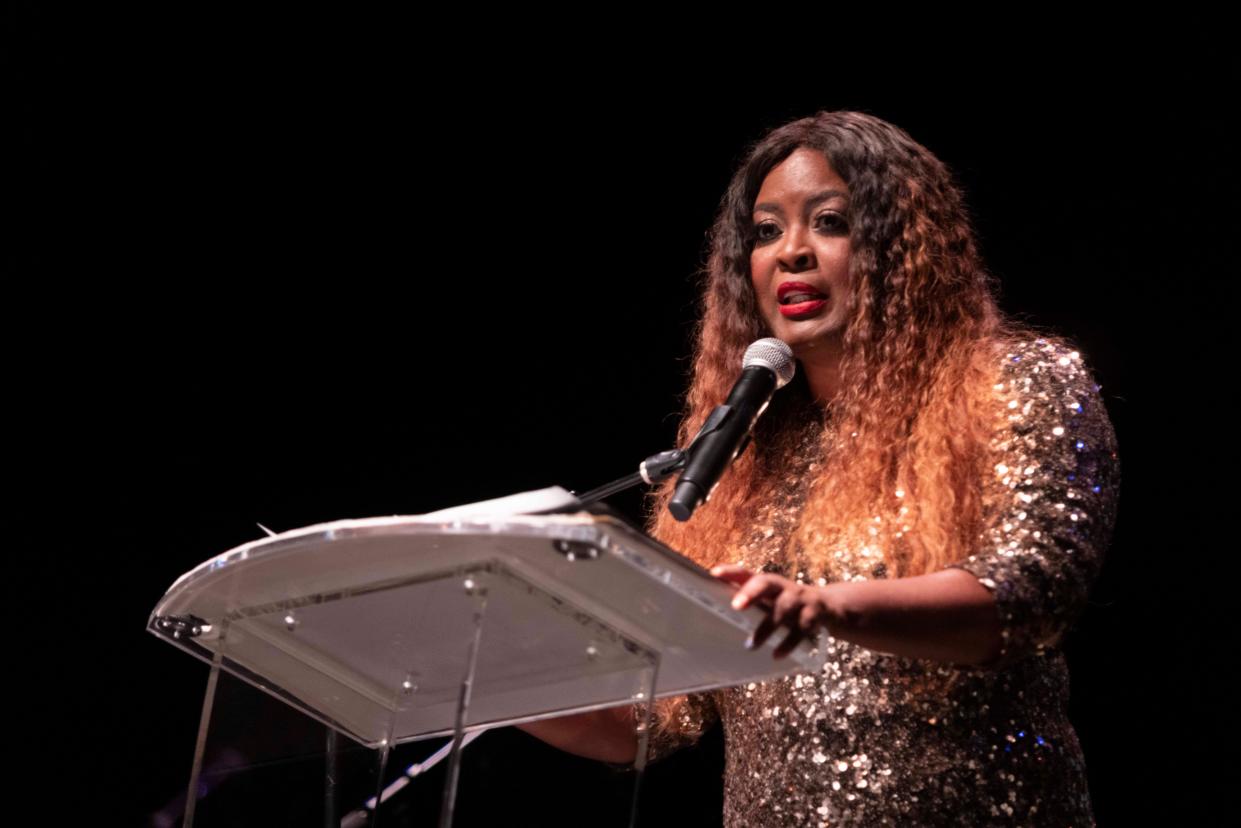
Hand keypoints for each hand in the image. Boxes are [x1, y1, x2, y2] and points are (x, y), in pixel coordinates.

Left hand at [710, 563, 836, 658]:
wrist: (830, 607)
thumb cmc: (789, 605)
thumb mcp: (771, 601)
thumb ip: (749, 605)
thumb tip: (715, 618)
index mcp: (769, 583)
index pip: (746, 573)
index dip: (731, 572)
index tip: (714, 574)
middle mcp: (783, 587)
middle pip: (767, 582)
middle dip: (752, 592)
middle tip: (736, 606)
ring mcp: (801, 599)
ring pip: (784, 608)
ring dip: (767, 627)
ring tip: (751, 645)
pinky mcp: (814, 615)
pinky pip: (801, 629)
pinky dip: (788, 642)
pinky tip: (776, 654)